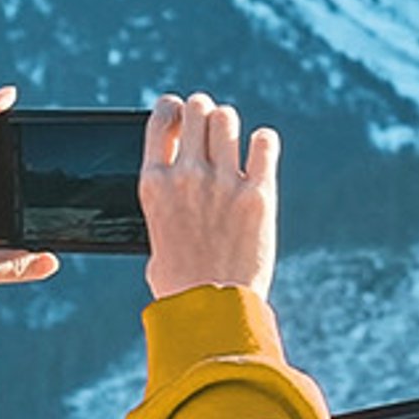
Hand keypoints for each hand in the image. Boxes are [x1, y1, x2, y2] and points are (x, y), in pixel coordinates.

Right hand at [142, 92, 278, 302]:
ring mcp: (223, 182)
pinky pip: (264, 143)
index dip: (173, 108)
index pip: (161, 119)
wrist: (210, 309)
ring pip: (228, 119)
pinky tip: (261, 152)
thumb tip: (174, 192)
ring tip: (235, 143)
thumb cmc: (179, 282)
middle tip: (211, 126)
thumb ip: (165, 204)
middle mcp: (186, 175)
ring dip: (231, 126)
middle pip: (197, 110)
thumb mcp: (155, 236)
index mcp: (155, 184)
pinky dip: (263, 142)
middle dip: (204, 112)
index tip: (181, 113)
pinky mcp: (258, 194)